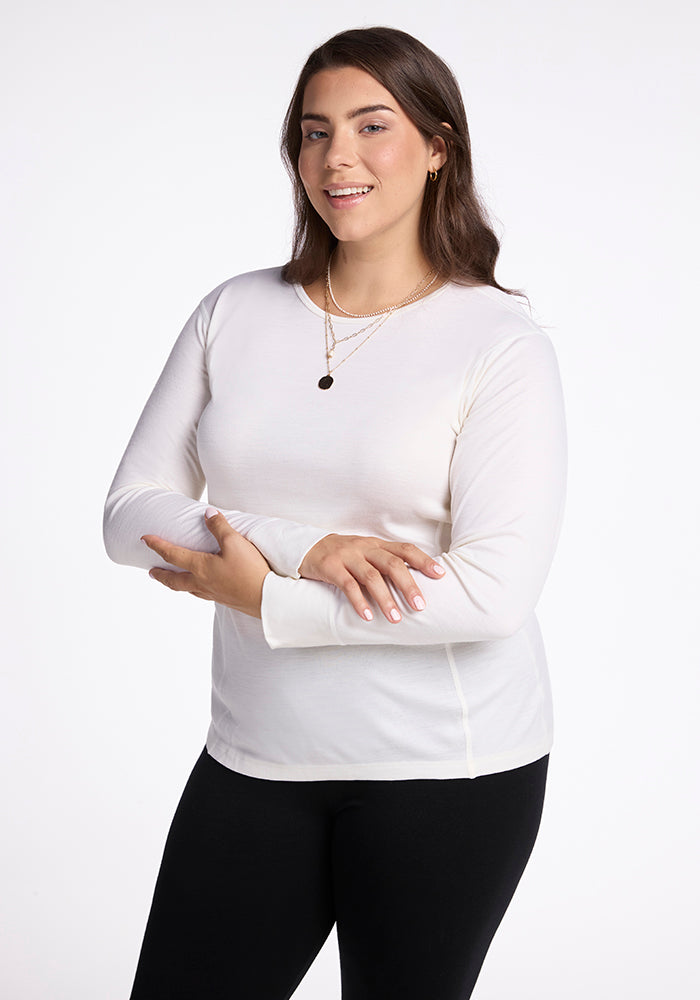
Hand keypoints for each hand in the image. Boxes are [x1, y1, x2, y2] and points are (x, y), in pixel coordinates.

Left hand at [141, 508, 270, 617]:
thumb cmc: (250, 570)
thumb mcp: (235, 542)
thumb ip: (220, 527)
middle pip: (174, 580)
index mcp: (201, 567)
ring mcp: (213, 593)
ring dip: (176, 584)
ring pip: (187, 589)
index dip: (157, 545)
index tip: (145, 539)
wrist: (266, 599)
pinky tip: (202, 588)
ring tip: (174, 580)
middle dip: (161, 575)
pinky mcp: (225, 599)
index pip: (173, 554)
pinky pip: (202, 594)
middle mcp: (202, 582)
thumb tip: (208, 513)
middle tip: (151, 572)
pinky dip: (195, 590)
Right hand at [298, 534, 445, 623]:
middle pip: (392, 564)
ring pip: (371, 576)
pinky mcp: (331, 567)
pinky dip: (359, 601)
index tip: (440, 575)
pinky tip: (368, 616)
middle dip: (408, 585)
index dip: (423, 561)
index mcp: (377, 544)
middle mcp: (364, 548)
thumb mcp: (366, 554)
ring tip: (395, 618)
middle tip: (420, 606)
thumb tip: (415, 583)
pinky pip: (347, 585)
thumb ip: (386, 563)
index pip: (405, 549)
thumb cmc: (344, 556)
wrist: (308, 547)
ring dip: (385, 598)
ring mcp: (347, 556)